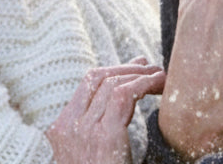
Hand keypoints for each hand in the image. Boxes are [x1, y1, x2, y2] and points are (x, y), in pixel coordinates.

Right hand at [46, 58, 165, 163]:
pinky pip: (125, 94)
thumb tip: (122, 98)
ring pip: (113, 82)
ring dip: (141, 74)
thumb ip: (100, 130)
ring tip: (161, 76)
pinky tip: (159, 85)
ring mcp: (84, 131)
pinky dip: (145, 83)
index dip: (113, 70)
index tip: (135, 67)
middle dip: (127, 67)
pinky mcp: (105, 137)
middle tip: (150, 66)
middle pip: (98, 77)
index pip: (86, 84)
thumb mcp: (92, 154)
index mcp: (61, 131)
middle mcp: (69, 127)